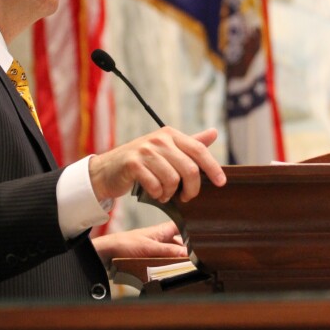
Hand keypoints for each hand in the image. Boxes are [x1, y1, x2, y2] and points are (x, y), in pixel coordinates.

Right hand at [89, 127, 225, 202]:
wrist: (108, 170)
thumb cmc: (141, 161)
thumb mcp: (166, 149)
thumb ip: (190, 144)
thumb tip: (214, 133)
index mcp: (170, 134)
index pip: (199, 150)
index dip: (213, 167)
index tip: (221, 182)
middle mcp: (159, 139)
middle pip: (189, 169)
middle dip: (191, 189)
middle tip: (186, 197)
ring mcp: (145, 150)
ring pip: (172, 180)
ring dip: (170, 194)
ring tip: (164, 194)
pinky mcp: (133, 164)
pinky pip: (155, 185)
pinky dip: (157, 194)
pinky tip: (154, 193)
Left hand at [92, 221, 187, 268]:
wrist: (108, 252)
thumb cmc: (126, 244)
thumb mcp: (149, 248)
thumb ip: (168, 250)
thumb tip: (186, 253)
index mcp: (163, 230)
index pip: (183, 227)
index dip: (192, 232)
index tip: (203, 241)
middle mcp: (162, 238)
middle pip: (180, 244)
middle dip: (186, 251)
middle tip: (195, 261)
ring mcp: (157, 248)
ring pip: (173, 254)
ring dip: (177, 260)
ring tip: (185, 267)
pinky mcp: (152, 257)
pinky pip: (165, 261)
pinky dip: (169, 266)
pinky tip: (172, 271)